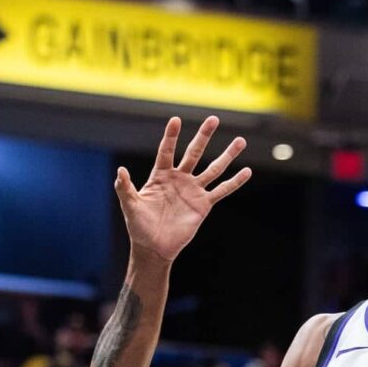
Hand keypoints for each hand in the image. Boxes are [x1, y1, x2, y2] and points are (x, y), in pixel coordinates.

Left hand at [116, 116, 250, 262]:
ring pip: (213, 169)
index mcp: (161, 175)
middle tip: (214, 119)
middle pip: (194, 152)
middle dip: (204, 136)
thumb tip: (120, 171)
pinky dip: (234, 182)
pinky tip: (246, 171)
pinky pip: (221, 191)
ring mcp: (193, 191)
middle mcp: (179, 179)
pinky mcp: (204, 205)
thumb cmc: (139, 226)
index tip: (176, 120)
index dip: (171, 136)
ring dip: (227, 155)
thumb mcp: (130, 206)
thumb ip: (125, 188)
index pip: (166, 151)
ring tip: (240, 140)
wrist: (154, 247)